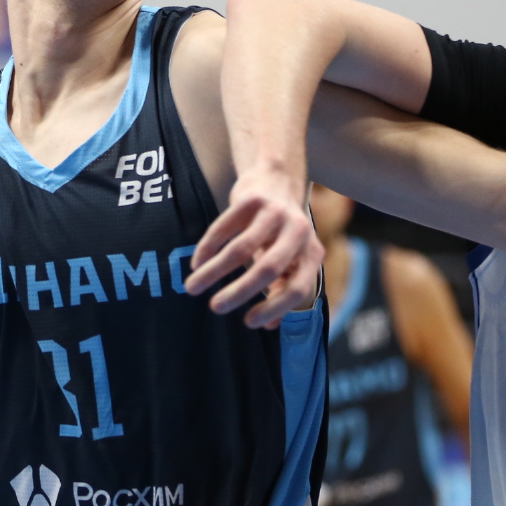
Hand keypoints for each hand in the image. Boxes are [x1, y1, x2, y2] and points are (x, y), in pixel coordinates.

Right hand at [184, 169, 321, 327]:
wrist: (276, 180)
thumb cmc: (282, 231)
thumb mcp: (291, 259)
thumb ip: (282, 288)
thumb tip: (270, 326)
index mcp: (312, 253)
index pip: (297, 288)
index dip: (274, 308)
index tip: (248, 322)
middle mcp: (299, 232)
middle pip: (268, 268)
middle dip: (240, 291)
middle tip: (216, 308)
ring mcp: (275, 213)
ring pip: (241, 249)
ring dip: (214, 272)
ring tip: (193, 287)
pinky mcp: (251, 199)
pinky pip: (224, 227)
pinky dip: (207, 248)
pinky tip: (197, 263)